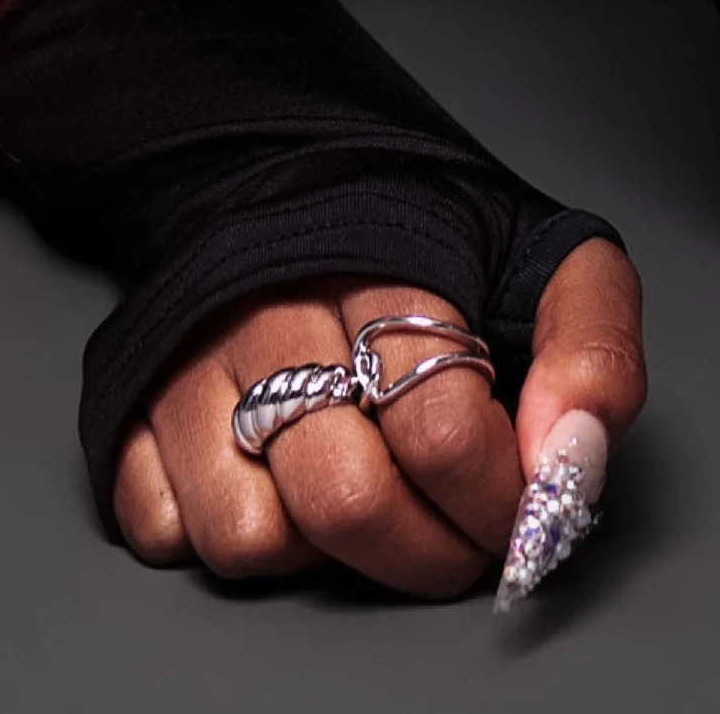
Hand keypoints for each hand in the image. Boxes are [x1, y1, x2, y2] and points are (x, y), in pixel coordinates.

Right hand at [111, 241, 644, 595]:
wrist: (286, 168)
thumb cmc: (422, 241)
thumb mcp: (545, 263)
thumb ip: (593, 350)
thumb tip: (569, 464)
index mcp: (377, 262)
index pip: (438, 425)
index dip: (494, 498)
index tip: (515, 507)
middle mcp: (268, 306)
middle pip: (345, 497)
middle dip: (424, 550)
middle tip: (455, 537)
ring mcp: (184, 359)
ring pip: (251, 534)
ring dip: (319, 547)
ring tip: (359, 489)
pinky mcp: (125, 403)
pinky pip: (164, 531)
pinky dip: (220, 533)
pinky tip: (275, 482)